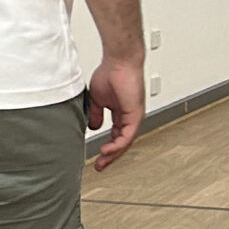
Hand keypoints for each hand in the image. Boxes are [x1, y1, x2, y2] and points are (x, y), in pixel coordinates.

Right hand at [87, 56, 145, 170]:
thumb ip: (96, 114)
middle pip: (121, 143)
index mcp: (121, 114)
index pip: (115, 137)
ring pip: (125, 143)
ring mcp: (134, 117)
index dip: (107, 148)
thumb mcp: (97, 99)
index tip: (96, 157)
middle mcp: (130, 118)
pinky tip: (107, 150)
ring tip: (102, 162)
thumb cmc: (110, 73)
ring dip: (114, 154)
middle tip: (100, 166)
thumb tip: (93, 126)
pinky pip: (127, 135)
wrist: (119, 61)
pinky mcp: (135, 115)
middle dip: (110, 157)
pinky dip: (117, 145)